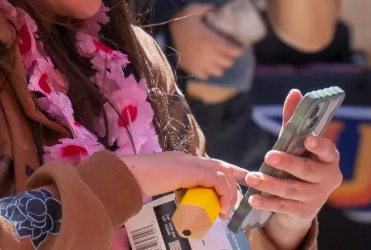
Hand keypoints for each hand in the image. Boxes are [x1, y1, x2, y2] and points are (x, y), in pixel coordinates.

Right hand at [118, 152, 245, 218]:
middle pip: (223, 167)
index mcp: (186, 161)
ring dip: (228, 195)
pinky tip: (220, 208)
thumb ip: (177, 188)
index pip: (214, 164)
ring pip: (223, 174)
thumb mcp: (164, 185)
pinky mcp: (192, 169)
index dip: (230, 173)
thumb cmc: (139, 182)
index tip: (241, 183)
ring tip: (224, 212)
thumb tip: (186, 202)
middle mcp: (192, 159)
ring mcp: (192, 162)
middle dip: (235, 183)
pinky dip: (223, 194)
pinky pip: (217, 180)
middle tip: (233, 205)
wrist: (129, 175)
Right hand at [170, 3, 242, 78]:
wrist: (162, 33)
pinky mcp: (191, 69)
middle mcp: (208, 55)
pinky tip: (207, 62)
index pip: (234, 51)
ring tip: (218, 57)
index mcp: (211, 41)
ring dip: (221, 64)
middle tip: (229, 50)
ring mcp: (199, 64)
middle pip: (229, 62)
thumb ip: (208, 9)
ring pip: (219, 71)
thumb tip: (219, 9)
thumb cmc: (180, 21)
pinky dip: (209, 70)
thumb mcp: (194, 9)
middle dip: (231, 56)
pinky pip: (206, 75)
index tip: (237, 44)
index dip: (238, 48)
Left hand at [249, 90, 343, 245]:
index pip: (329, 151)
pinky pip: (283, 207)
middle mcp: (327, 178)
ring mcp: (316, 197)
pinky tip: (253, 198)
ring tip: (252, 177)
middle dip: (287, 163)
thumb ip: (294, 121)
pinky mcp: (303, 212)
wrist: (303, 203)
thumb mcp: (297, 145)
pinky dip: (267, 202)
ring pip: (292, 189)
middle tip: (268, 155)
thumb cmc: (301, 165)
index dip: (320, 146)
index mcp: (330, 159)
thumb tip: (294, 92)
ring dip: (270, 183)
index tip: (308, 140)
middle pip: (307, 171)